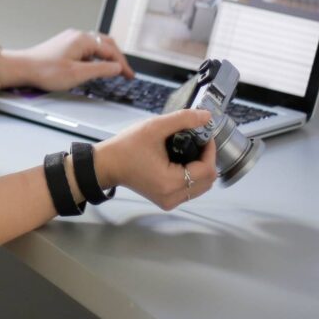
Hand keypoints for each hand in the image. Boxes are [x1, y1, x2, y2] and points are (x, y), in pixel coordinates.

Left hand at [12, 28, 134, 91]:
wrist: (23, 68)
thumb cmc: (46, 71)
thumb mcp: (78, 74)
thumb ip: (100, 70)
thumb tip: (116, 67)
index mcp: (83, 40)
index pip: (111, 50)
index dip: (123, 64)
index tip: (130, 75)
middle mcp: (78, 36)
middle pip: (106, 44)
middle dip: (118, 58)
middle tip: (126, 72)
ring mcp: (70, 39)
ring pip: (96, 45)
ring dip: (107, 56)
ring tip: (114, 69)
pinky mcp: (64, 45)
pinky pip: (86, 48)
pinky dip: (96, 56)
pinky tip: (95, 66)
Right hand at [93, 109, 218, 210]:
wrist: (108, 164)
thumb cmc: (128, 146)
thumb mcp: (154, 127)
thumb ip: (183, 120)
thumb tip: (207, 116)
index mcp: (171, 182)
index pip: (207, 170)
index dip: (210, 151)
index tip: (205, 135)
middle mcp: (173, 197)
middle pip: (208, 181)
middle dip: (208, 159)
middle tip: (199, 141)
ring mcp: (169, 202)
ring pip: (201, 187)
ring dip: (201, 168)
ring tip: (191, 150)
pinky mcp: (166, 201)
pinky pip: (190, 190)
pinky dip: (192, 176)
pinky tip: (183, 161)